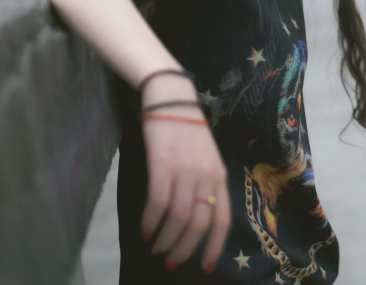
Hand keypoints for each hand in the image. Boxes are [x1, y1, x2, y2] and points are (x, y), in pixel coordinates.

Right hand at [139, 73, 230, 272]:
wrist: (171, 98)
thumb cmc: (186, 130)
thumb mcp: (205, 158)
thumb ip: (205, 184)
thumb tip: (195, 218)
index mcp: (220, 177)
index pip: (222, 220)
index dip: (213, 246)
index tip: (203, 267)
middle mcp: (206, 177)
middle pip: (199, 224)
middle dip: (184, 249)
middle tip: (169, 262)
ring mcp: (185, 171)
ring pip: (178, 218)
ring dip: (165, 239)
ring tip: (154, 249)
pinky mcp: (163, 165)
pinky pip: (157, 203)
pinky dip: (149, 222)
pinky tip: (143, 231)